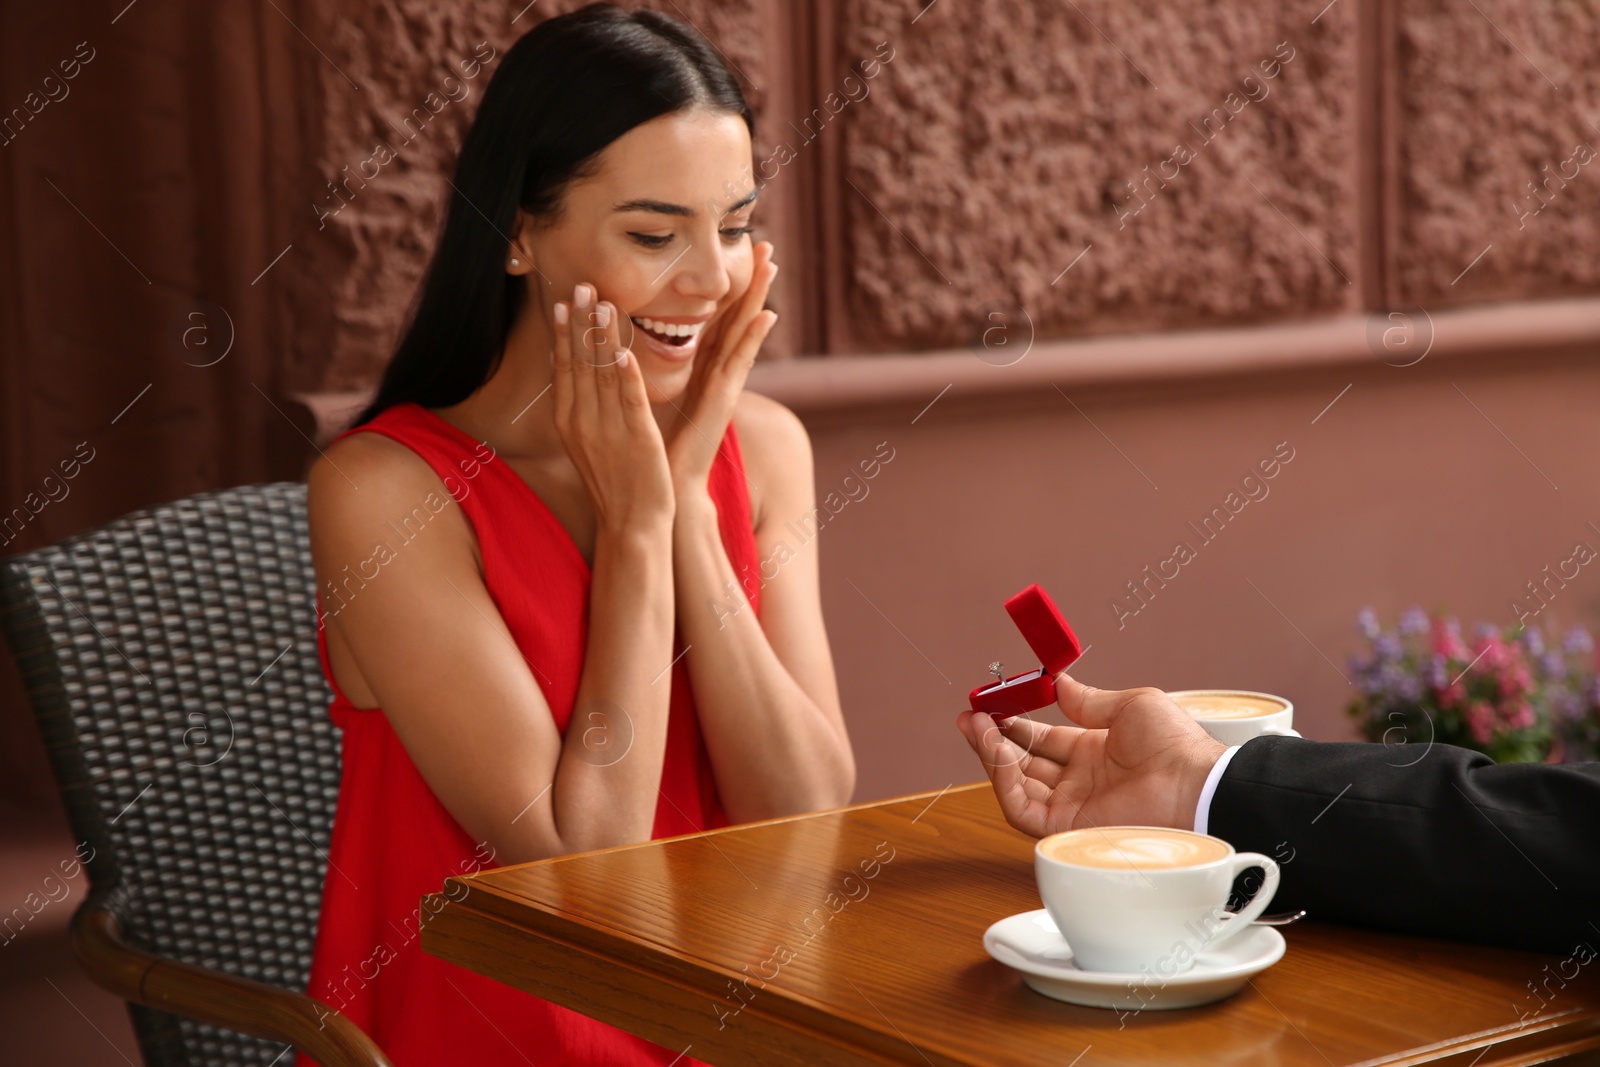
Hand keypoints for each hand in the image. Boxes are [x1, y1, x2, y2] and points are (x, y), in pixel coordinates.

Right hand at [552, 284, 674, 533]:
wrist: (631, 525)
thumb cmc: (615, 482)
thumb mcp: (589, 440)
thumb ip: (582, 405)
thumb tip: (571, 369)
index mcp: (570, 421)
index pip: (565, 368)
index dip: (566, 333)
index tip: (565, 302)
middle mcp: (583, 422)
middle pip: (579, 363)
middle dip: (581, 323)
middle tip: (580, 286)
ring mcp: (608, 429)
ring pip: (602, 374)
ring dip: (602, 337)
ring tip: (603, 303)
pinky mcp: (636, 438)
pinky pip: (628, 400)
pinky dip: (625, 374)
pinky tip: (623, 350)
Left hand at [663, 241, 778, 493]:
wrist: (666, 484)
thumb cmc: (657, 445)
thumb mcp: (650, 395)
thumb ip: (648, 369)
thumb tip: (627, 345)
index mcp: (700, 369)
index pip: (717, 319)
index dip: (729, 287)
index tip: (738, 256)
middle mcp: (717, 373)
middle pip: (737, 317)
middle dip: (751, 281)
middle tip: (767, 245)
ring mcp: (725, 385)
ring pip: (744, 331)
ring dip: (760, 298)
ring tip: (773, 266)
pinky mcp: (724, 400)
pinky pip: (741, 362)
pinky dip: (756, 338)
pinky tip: (768, 315)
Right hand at [956, 673, 1226, 838]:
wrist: (1194, 785)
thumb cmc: (1175, 746)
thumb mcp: (1129, 705)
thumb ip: (1087, 700)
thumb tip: (1060, 682)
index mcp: (1095, 752)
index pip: (1042, 739)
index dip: (1014, 723)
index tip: (991, 704)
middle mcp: (1080, 782)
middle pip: (1023, 762)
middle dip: (993, 739)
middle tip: (971, 716)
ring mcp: (1072, 806)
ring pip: (1016, 785)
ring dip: (992, 756)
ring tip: (978, 728)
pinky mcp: (1068, 828)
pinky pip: (1022, 809)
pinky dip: (1005, 783)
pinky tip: (1000, 754)